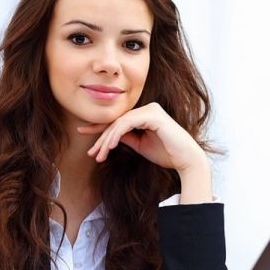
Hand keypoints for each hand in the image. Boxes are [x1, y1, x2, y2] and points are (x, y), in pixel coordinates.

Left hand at [77, 102, 206, 173]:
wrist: (186, 160)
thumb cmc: (166, 153)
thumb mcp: (140, 145)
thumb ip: (126, 137)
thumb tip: (109, 136)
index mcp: (145, 114)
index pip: (119, 121)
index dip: (100, 128)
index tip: (83, 133)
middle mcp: (148, 109)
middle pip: (117, 122)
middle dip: (101, 138)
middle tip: (91, 153)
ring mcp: (150, 110)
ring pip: (120, 123)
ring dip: (107, 140)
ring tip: (99, 154)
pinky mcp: (153, 115)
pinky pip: (128, 124)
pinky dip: (117, 135)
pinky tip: (110, 146)